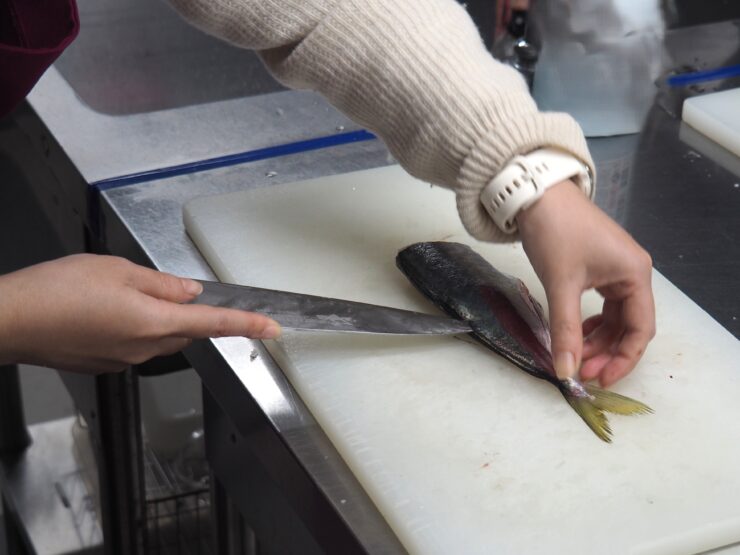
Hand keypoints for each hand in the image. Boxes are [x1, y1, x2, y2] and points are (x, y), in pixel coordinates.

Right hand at [0, 255, 280, 373]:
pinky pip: (133, 344)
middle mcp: (145, 348)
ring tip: (115, 293)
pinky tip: (103, 311)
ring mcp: (124, 360)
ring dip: (153, 317)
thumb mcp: (117, 270)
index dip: (247, 324)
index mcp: (155, 322)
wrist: (10, 320)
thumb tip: (189, 292)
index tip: (272, 328)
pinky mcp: (105, 364)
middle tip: (155, 286)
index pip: (214, 324)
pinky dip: (131, 327)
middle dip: (182, 310)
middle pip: (184, 330)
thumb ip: (160, 283)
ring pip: (158, 337)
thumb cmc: (58, 291)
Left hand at [516, 180, 654, 386]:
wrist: (536, 195)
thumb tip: (565, 371)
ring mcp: (616, 270)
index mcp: (635, 275)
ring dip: (596, 340)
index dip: (623, 359)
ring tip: (574, 357)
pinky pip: (602, 305)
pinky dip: (589, 323)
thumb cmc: (555, 234)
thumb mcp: (561, 285)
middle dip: (607, 352)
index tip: (599, 380)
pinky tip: (573, 333)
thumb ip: (565, 331)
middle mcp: (633, 273)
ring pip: (614, 318)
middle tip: (580, 372)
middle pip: (628, 326)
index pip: (640, 329)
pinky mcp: (599, 267)